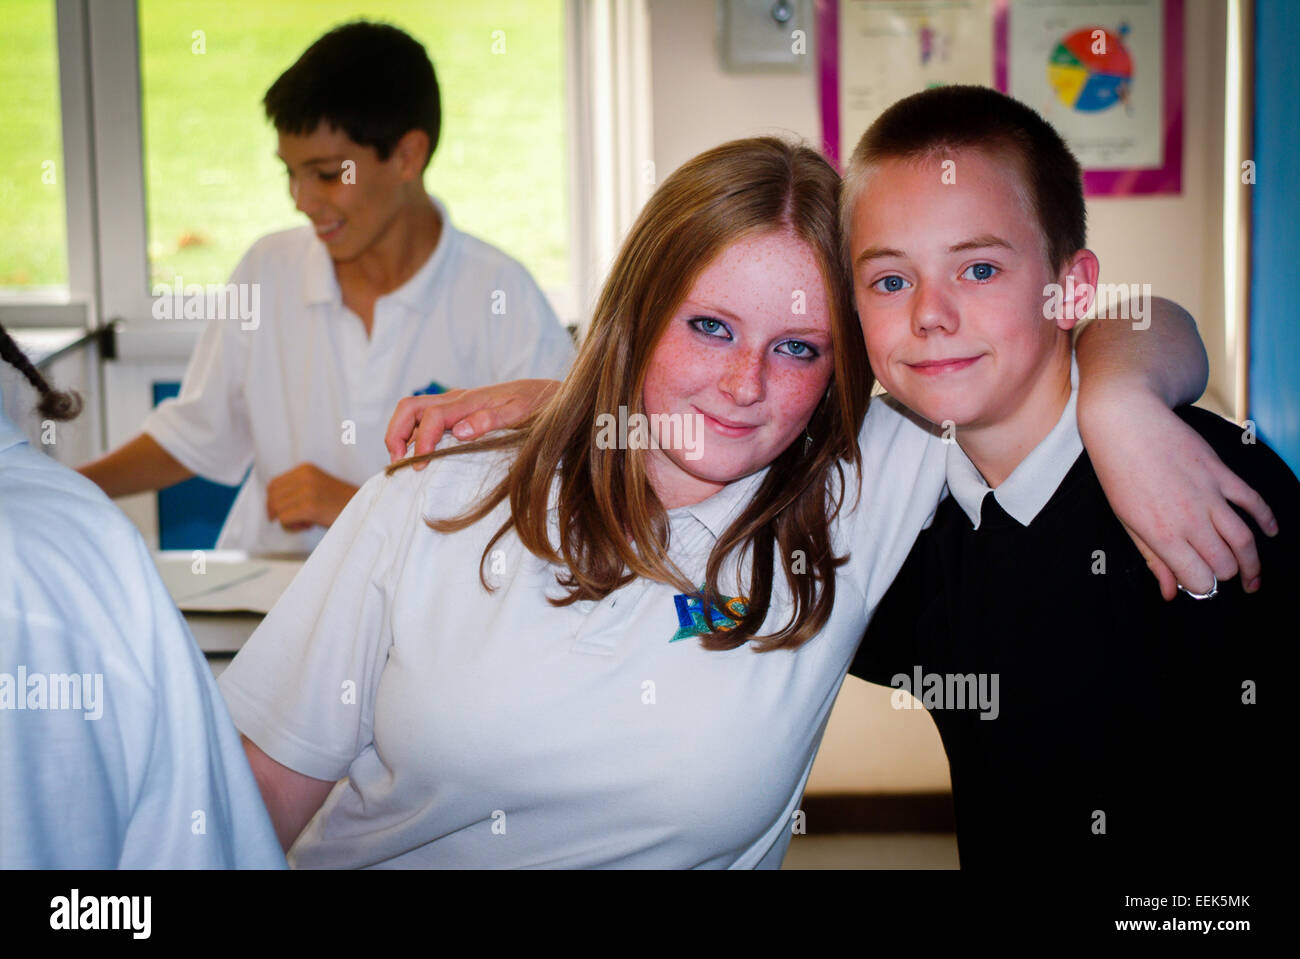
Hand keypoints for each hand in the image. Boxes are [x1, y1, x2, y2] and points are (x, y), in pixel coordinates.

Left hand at [265, 463, 359, 531]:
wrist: (364, 510)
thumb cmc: (340, 504)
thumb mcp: (316, 487)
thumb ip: (296, 489)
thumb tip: (272, 505)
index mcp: (305, 469)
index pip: (273, 485)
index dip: (274, 502)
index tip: (282, 513)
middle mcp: (304, 476)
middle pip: (272, 497)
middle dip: (278, 512)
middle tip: (296, 520)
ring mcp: (306, 491)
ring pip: (276, 508)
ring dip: (286, 521)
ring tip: (304, 523)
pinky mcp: (309, 506)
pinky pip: (284, 519)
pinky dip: (291, 527)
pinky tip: (308, 526)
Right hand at [384, 379, 560, 469]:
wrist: (547, 394)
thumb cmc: (536, 405)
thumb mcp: (520, 414)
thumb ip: (490, 421)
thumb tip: (460, 432)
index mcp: (469, 401)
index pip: (432, 417)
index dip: (420, 441)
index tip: (419, 466)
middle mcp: (456, 399)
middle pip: (409, 407)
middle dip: (395, 433)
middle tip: (397, 463)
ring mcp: (455, 404)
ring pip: (413, 411)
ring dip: (400, 433)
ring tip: (402, 462)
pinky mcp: (457, 411)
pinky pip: (425, 418)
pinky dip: (412, 434)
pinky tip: (418, 455)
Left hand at [1081, 388, 1277, 599]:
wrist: (1126, 422)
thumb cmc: (1119, 472)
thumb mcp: (1126, 521)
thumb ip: (1152, 558)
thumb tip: (1170, 593)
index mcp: (1162, 535)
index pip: (1200, 579)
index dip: (1203, 588)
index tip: (1200, 586)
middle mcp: (1190, 518)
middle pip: (1226, 563)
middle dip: (1227, 577)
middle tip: (1226, 580)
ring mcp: (1209, 495)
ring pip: (1245, 540)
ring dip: (1253, 562)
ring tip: (1253, 577)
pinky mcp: (1221, 473)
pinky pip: (1254, 502)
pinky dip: (1267, 520)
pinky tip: (1270, 533)